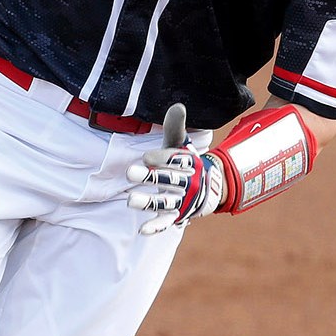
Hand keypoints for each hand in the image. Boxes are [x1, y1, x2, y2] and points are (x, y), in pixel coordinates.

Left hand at [125, 104, 226, 235]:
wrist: (206, 188)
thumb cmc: (185, 163)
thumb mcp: (181, 145)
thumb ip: (175, 128)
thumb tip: (177, 105)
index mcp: (189, 164)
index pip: (175, 160)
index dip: (161, 158)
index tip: (146, 157)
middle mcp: (187, 183)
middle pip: (169, 180)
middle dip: (150, 177)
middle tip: (129, 173)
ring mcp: (182, 201)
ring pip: (165, 202)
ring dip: (148, 202)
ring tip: (130, 200)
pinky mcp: (176, 216)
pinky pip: (166, 222)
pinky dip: (156, 227)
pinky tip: (142, 230)